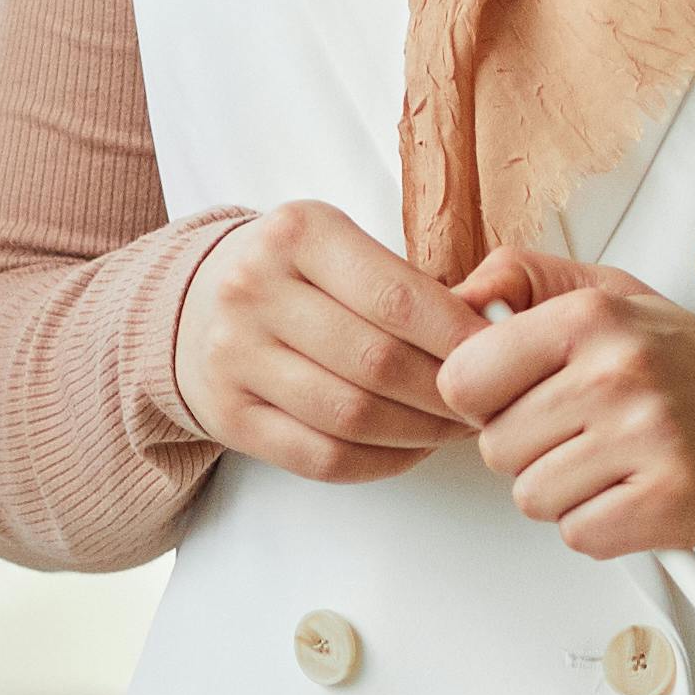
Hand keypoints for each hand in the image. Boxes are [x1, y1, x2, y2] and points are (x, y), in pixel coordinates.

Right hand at [180, 200, 479, 483]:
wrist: (193, 306)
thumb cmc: (296, 276)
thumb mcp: (342, 245)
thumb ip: (413, 281)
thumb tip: (496, 329)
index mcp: (297, 233)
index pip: (399, 299)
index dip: (461, 339)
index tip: (501, 357)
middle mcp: (254, 290)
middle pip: (378, 364)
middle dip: (447, 394)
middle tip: (486, 403)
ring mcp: (233, 356)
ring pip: (352, 417)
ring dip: (420, 433)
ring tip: (452, 427)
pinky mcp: (227, 415)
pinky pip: (322, 458)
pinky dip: (380, 461)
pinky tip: (409, 447)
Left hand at [441, 251, 694, 558]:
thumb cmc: (685, 365)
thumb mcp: (610, 294)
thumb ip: (526, 281)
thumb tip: (456, 297)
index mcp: (591, 315)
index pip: (463, 378)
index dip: (483, 398)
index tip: (521, 397)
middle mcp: (618, 373)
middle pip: (495, 446)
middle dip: (530, 448)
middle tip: (587, 431)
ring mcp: (647, 440)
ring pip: (531, 496)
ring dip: (565, 490)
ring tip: (615, 461)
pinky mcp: (669, 503)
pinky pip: (578, 534)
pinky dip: (601, 524)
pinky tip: (635, 492)